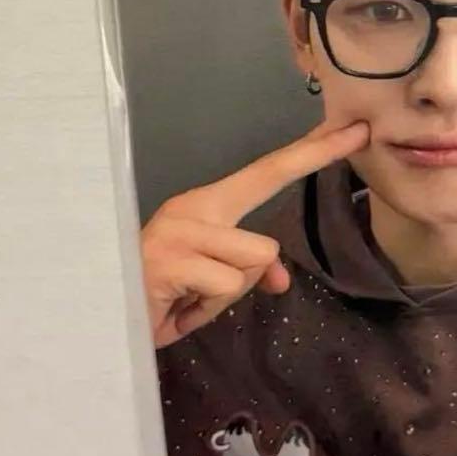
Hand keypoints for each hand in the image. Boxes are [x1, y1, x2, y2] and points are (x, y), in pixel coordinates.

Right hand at [141, 118, 369, 347]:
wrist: (97, 324)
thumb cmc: (156, 301)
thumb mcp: (210, 289)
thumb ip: (246, 275)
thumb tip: (281, 280)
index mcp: (206, 209)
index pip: (267, 172)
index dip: (312, 152)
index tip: (352, 131)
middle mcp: (194, 206)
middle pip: (269, 176)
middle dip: (318, 154)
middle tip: (359, 131)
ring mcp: (181, 227)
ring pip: (258, 255)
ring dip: (230, 293)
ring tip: (190, 300)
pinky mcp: (170, 256)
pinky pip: (229, 285)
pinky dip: (208, 309)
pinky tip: (176, 308)